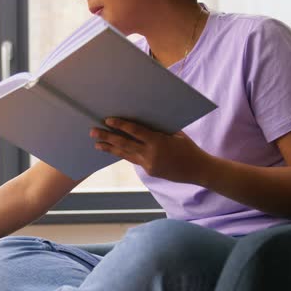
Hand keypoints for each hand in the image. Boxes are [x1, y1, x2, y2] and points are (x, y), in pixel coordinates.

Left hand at [89, 117, 211, 184]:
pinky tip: (113, 150)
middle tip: (93, 132)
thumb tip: (143, 120)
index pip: (135, 132)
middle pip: (124, 144)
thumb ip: (158, 129)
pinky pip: (134, 160)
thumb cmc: (188, 147)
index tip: (108, 120)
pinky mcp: (149, 171)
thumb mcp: (175, 134)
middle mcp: (150, 154)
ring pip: (125, 154)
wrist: (198, 170)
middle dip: (107, 137)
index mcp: (158, 141)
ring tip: (96, 144)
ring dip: (110, 149)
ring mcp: (149, 164)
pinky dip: (124, 154)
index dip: (120, 125)